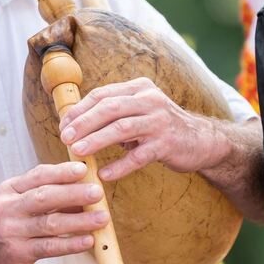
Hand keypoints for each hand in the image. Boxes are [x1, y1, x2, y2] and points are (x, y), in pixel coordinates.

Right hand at [0, 162, 108, 263]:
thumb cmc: (17, 228)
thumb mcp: (28, 206)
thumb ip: (55, 196)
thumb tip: (88, 187)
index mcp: (10, 189)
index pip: (38, 175)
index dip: (62, 172)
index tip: (83, 169)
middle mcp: (7, 207)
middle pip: (44, 197)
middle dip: (73, 193)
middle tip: (97, 192)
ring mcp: (11, 230)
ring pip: (49, 223)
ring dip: (79, 220)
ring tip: (102, 218)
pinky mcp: (17, 253)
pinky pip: (49, 247)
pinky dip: (71, 244)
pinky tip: (88, 240)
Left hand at [59, 77, 229, 180]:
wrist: (201, 140)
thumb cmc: (159, 127)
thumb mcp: (138, 111)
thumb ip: (113, 114)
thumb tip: (74, 125)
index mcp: (139, 88)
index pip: (102, 94)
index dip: (80, 110)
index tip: (63, 125)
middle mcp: (150, 100)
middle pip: (109, 108)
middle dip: (84, 123)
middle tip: (65, 137)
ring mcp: (160, 121)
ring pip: (122, 129)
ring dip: (96, 140)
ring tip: (78, 152)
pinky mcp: (167, 144)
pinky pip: (139, 156)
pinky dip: (120, 166)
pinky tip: (105, 175)